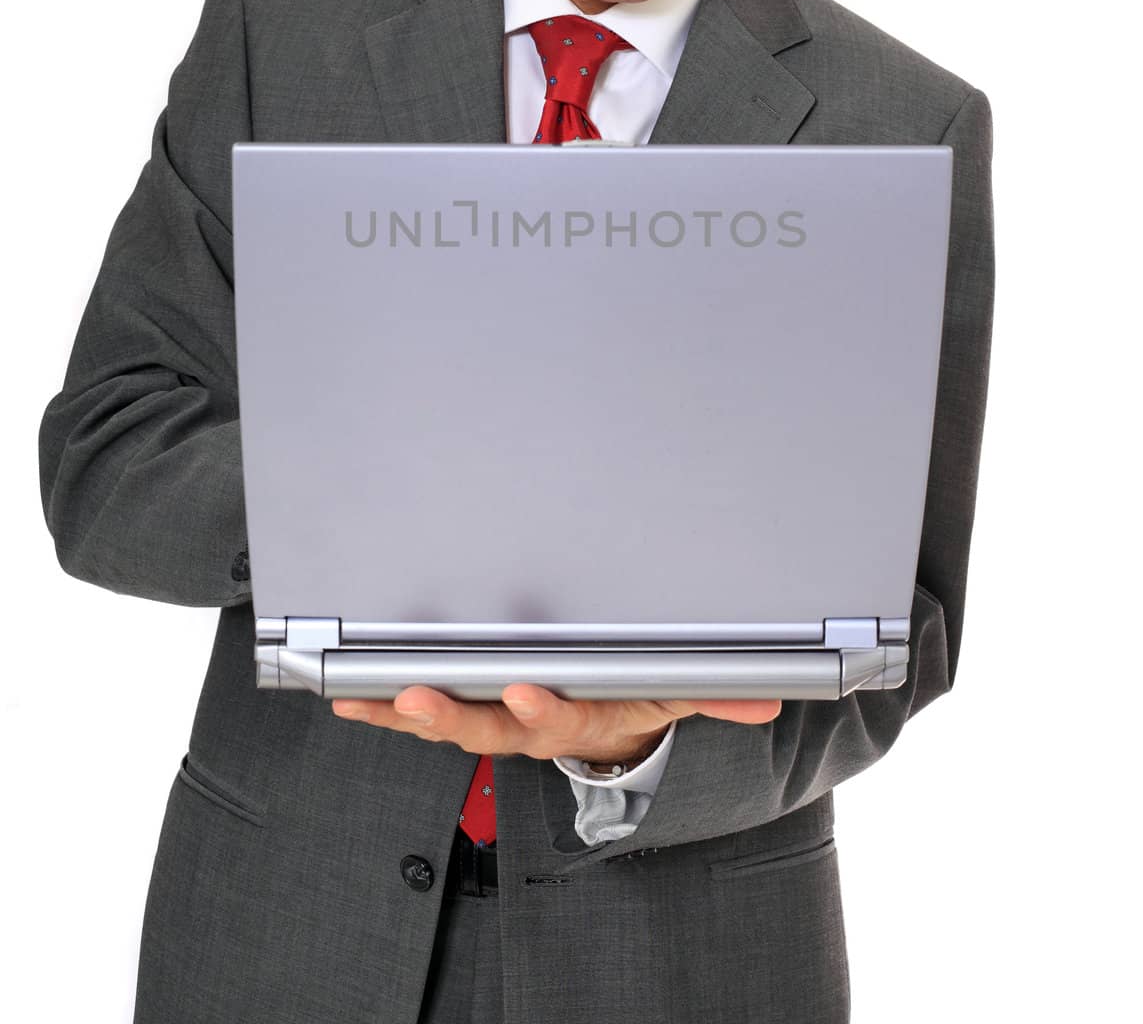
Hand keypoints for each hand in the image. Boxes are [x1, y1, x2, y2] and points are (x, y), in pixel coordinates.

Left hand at [331, 682, 780, 765]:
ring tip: (363, 698)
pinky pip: (426, 711)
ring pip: (448, 721)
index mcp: (585, 717)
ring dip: (404, 711)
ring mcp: (499, 722)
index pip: (563, 717)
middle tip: (416, 696)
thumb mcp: (684, 698)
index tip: (523, 691)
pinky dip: (387, 704)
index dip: (542, 708)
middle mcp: (534, 727)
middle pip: (488, 728)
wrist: (619, 739)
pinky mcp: (473, 709)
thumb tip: (763, 700)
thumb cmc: (642, 701)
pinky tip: (352, 696)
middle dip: (450, 714)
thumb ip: (718, 696)